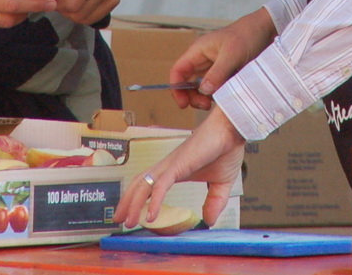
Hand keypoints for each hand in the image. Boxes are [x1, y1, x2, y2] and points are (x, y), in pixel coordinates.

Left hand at [115, 106, 244, 228]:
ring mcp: (171, 165)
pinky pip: (161, 186)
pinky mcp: (178, 165)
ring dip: (133, 204)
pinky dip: (154, 201)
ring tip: (128, 221)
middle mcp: (168, 166)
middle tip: (119, 219)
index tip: (132, 213)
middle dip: (126, 202)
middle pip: (139, 184)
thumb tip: (209, 221)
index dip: (137, 197)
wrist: (232, 129)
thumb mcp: (221, 183)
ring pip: (144, 185)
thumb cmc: (226, 149)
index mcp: (174, 169)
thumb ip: (214, 201)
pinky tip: (151, 216)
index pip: (148, 183)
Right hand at [169, 9, 276, 111]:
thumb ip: (217, 73)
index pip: (178, 71)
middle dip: (192, 96)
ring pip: (201, 87)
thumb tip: (203, 90)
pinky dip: (217, 95)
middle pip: (188, 82)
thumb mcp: (232, 55)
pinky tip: (225, 98)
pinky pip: (215, 87)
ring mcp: (214, 67)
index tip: (184, 104)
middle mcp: (203, 59)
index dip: (177, 88)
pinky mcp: (225, 73)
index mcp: (198, 51)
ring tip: (215, 103)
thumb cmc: (247, 35)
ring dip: (204, 97)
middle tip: (205, 106)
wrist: (266, 30)